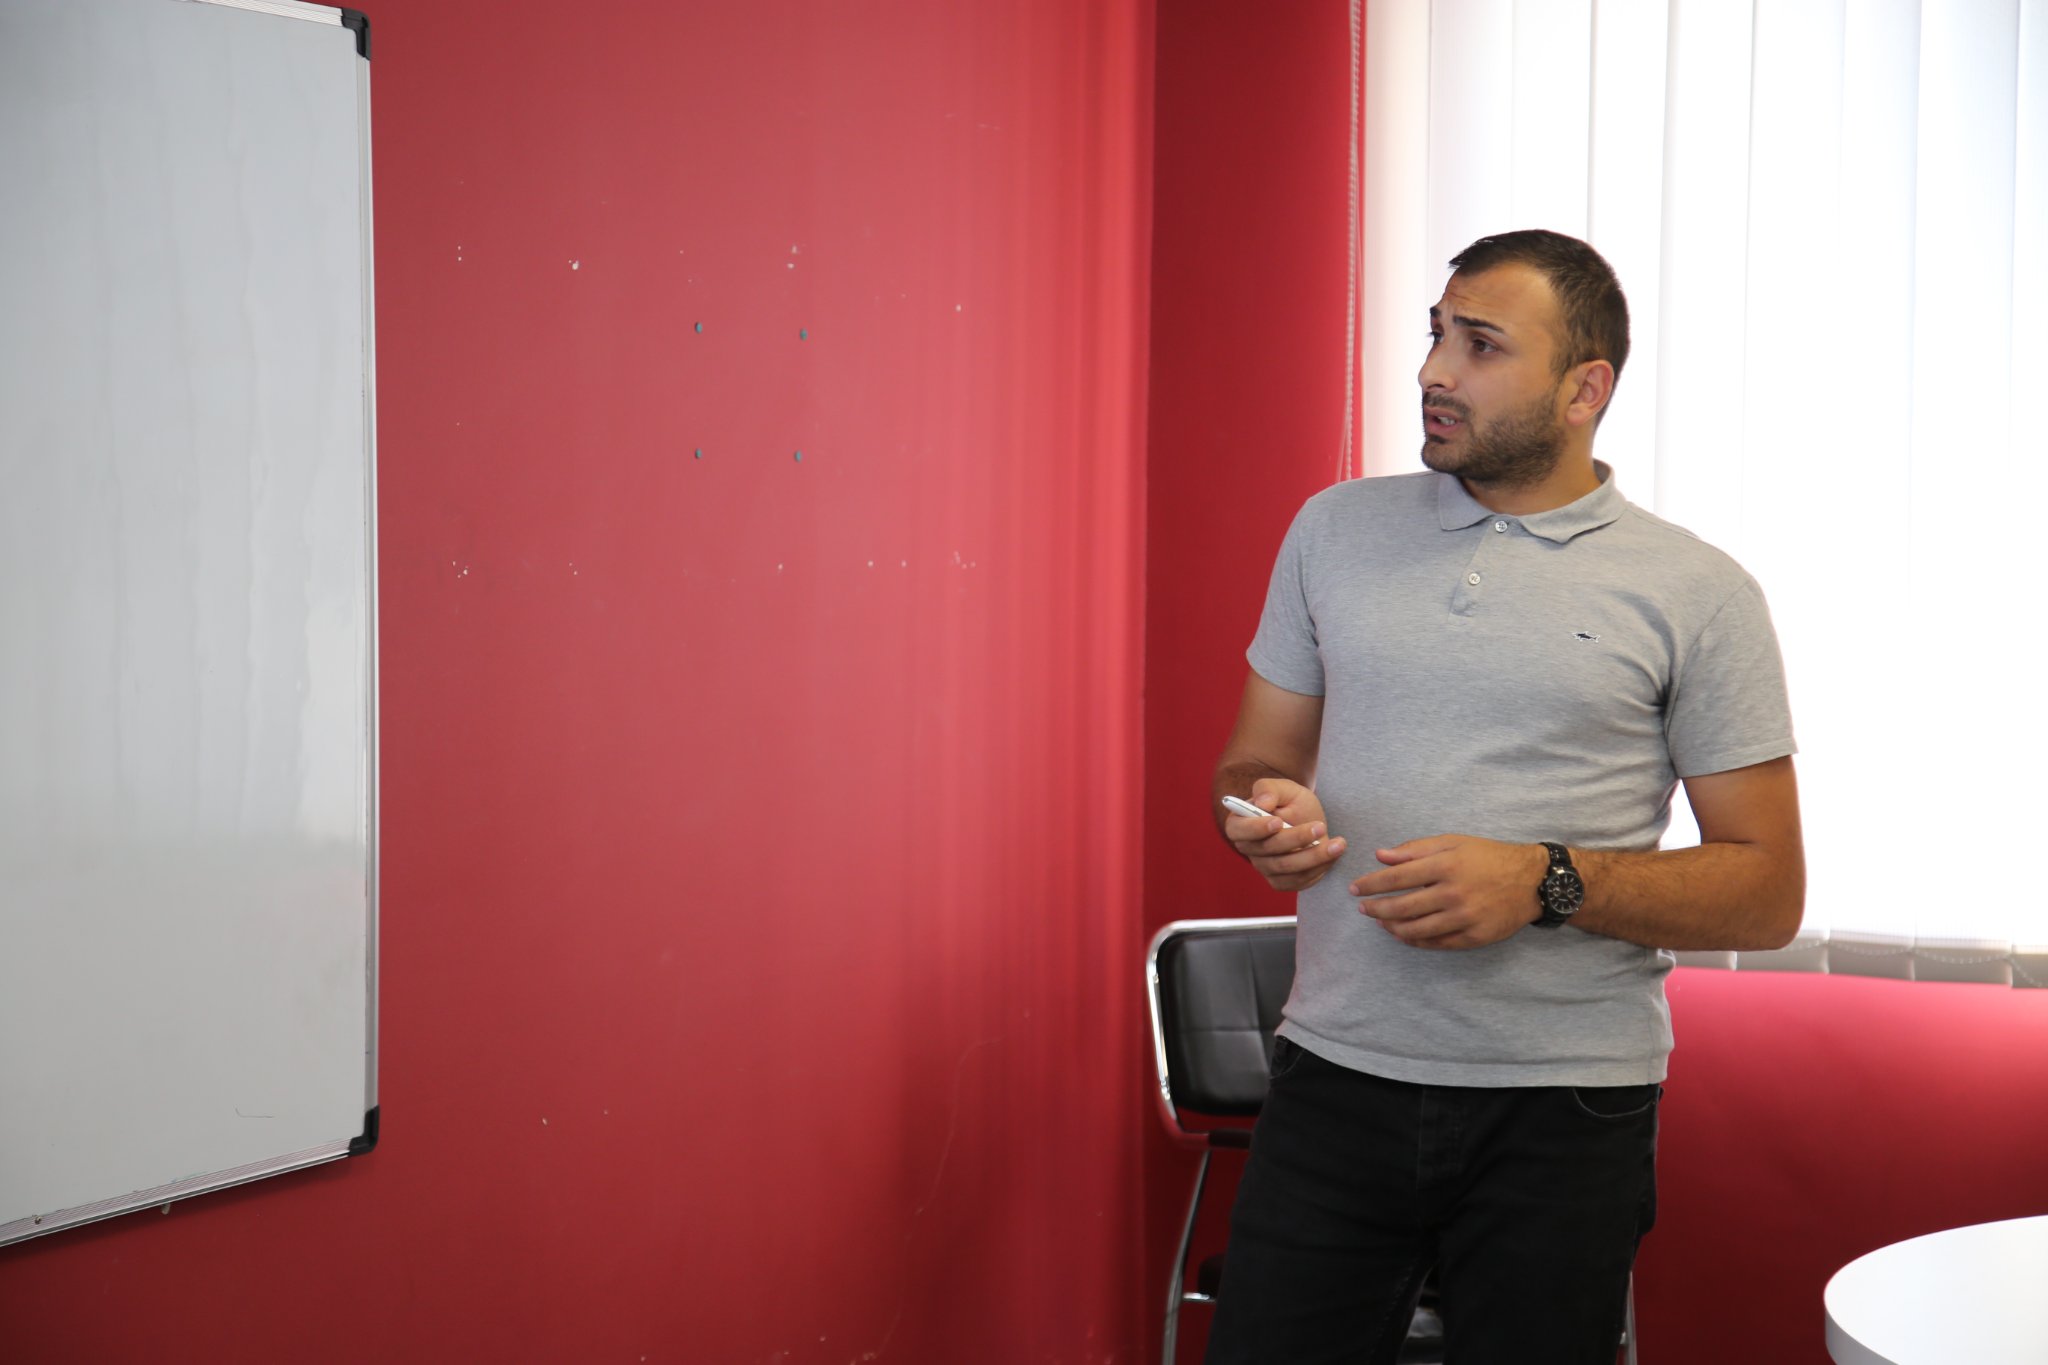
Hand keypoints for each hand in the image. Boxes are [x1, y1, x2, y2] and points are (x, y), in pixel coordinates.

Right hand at [1223, 779, 1346, 891]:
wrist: (1307, 818)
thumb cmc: (1291, 801)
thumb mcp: (1283, 788)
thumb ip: (1269, 789)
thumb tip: (1262, 802)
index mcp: (1240, 824)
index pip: (1238, 830)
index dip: (1256, 828)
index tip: (1277, 821)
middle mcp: (1248, 849)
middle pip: (1268, 850)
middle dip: (1297, 839)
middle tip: (1321, 826)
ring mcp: (1264, 868)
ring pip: (1287, 867)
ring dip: (1314, 856)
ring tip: (1338, 844)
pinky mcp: (1281, 881)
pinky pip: (1298, 881)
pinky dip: (1318, 870)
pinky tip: (1333, 856)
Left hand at [1348, 835, 1546, 949]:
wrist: (1533, 881)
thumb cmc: (1489, 857)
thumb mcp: (1454, 843)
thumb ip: (1416, 849)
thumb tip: (1380, 856)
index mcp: (1446, 866)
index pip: (1397, 877)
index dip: (1371, 884)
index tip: (1356, 888)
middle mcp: (1453, 893)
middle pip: (1402, 907)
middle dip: (1375, 908)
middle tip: (1362, 908)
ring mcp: (1464, 918)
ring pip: (1416, 930)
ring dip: (1392, 927)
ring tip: (1380, 921)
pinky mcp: (1474, 937)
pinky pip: (1436, 943)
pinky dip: (1415, 941)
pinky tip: (1403, 934)